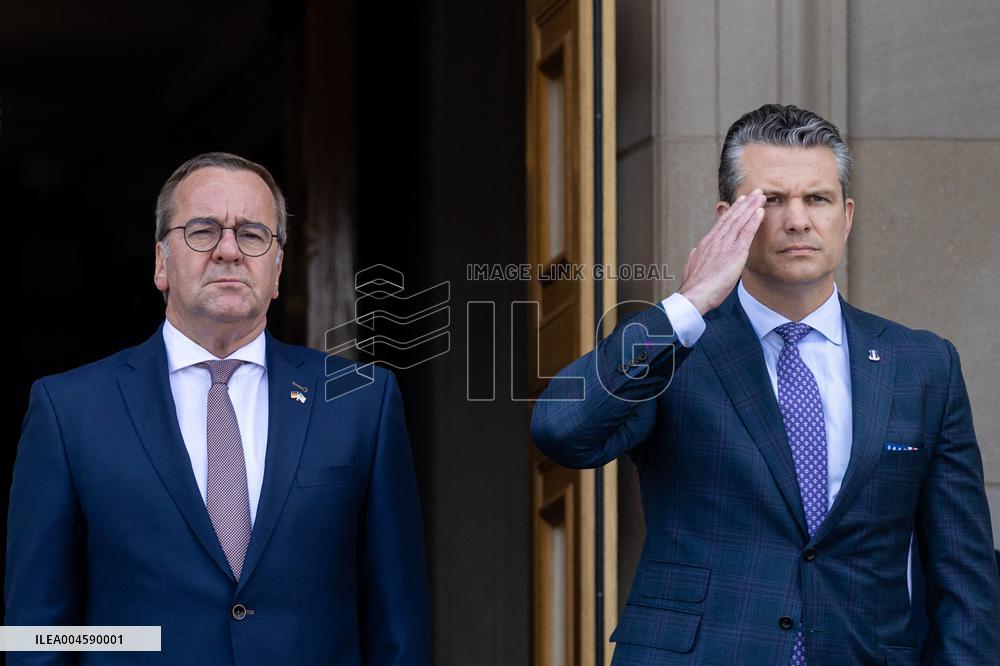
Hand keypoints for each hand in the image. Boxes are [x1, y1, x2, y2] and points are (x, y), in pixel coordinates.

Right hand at [679, 189, 765, 314]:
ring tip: (760, 196)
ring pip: (740, 220)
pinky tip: (760, 211)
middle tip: (755, 192)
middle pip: (733, 217)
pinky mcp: (735, 252)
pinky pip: (746, 232)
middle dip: (745, 203)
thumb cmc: (694, 285)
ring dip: (751, 207)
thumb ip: (696, 257)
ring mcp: (725, 245)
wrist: (696, 294)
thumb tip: (696, 251)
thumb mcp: (692, 266)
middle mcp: (716, 240)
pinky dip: (754, 220)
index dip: (732, 211)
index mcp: (707, 243)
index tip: (740, 202)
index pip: (722, 223)